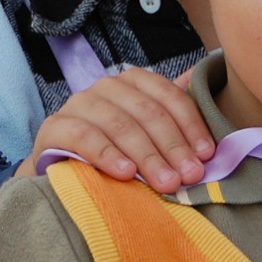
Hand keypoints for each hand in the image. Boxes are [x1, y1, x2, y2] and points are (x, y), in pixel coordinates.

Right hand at [17, 68, 215, 193]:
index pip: (168, 96)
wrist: (63, 174)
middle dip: (172, 147)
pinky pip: (84, 136)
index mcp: (132, 82)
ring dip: (147, 156)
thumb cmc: (115, 153)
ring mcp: (77, 105)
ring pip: (119, 124)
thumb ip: (173, 112)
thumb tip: (203, 78)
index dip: (190, 126)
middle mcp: (104, 87)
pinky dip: (107, 154)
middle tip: (189, 177)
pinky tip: (125, 173)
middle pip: (146, 112)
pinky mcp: (54, 127)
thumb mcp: (148, 134)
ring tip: (165, 183)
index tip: (206, 156)